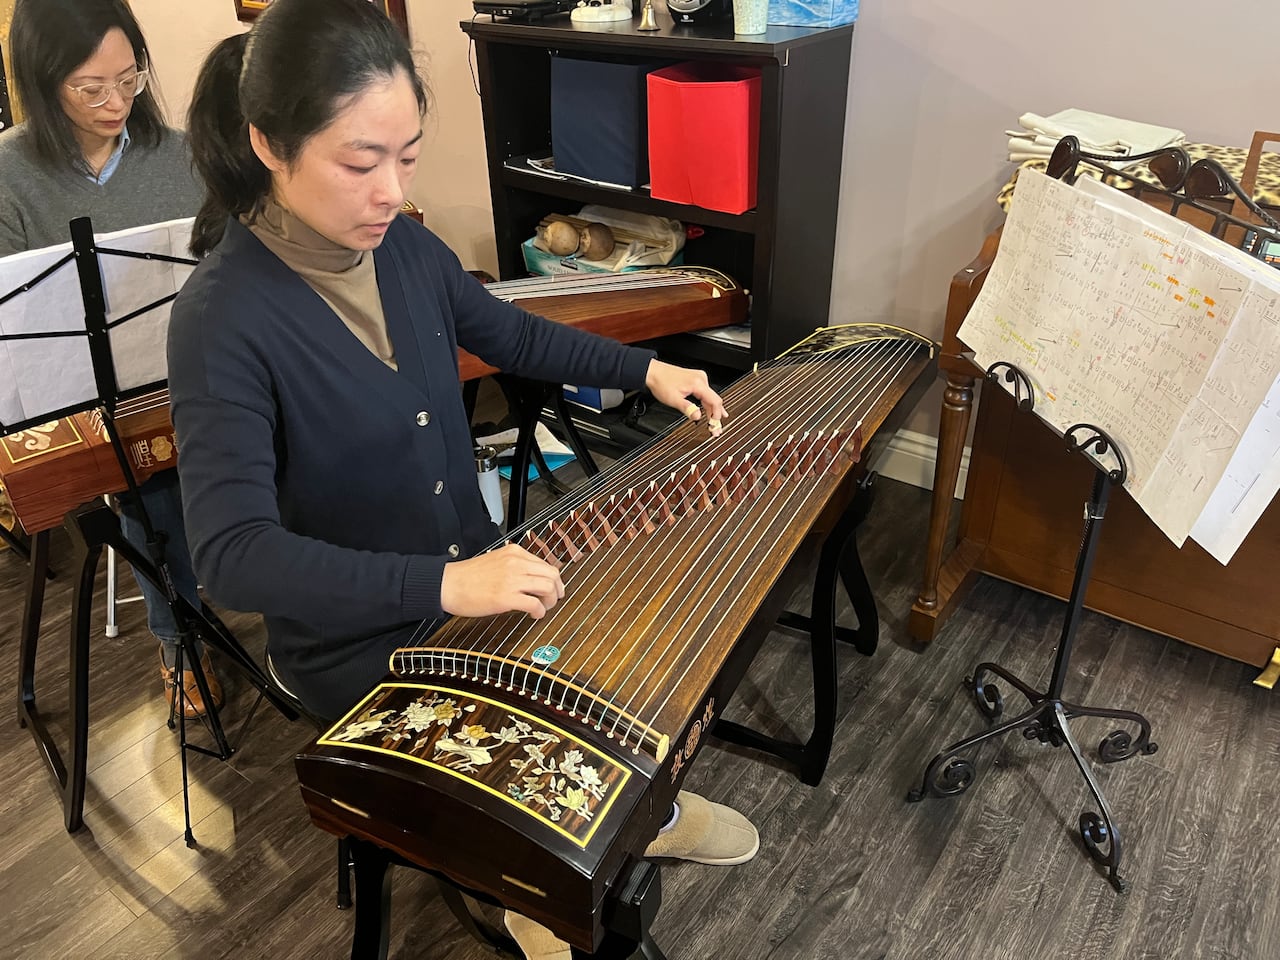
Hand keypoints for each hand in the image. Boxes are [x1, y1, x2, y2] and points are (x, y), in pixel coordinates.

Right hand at [440, 543, 565, 618]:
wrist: (448, 584)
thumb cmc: (466, 576)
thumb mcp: (495, 560)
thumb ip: (514, 565)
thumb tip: (531, 578)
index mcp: (514, 552)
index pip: (545, 564)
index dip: (553, 579)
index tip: (552, 588)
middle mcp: (516, 563)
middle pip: (552, 574)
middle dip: (557, 590)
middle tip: (553, 600)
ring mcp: (512, 579)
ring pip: (548, 588)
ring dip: (550, 601)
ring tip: (543, 608)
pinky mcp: (507, 597)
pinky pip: (535, 604)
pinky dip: (539, 612)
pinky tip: (534, 615)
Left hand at [645, 359, 727, 436]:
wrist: (653, 372)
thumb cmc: (661, 382)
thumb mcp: (673, 400)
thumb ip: (687, 409)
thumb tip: (698, 416)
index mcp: (698, 383)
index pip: (715, 401)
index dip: (716, 415)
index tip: (715, 426)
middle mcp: (701, 379)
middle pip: (714, 400)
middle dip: (715, 416)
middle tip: (716, 429)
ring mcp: (699, 378)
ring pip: (710, 397)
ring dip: (712, 411)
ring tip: (714, 424)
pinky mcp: (695, 380)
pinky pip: (705, 394)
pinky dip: (707, 404)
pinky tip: (711, 411)